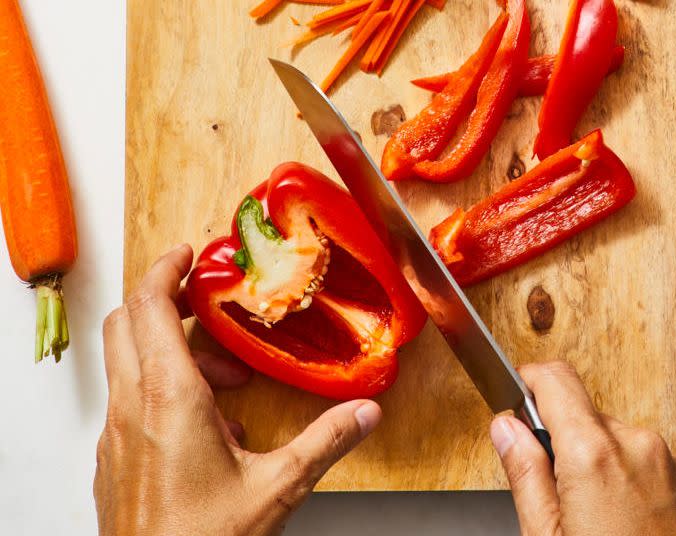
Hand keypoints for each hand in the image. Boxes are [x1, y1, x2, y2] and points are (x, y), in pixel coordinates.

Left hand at [94, 245, 382, 534]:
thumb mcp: (278, 487)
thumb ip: (326, 442)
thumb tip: (363, 413)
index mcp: (169, 400)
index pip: (150, 309)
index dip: (166, 271)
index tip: (188, 254)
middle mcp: (132, 410)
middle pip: (126, 325)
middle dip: (164, 299)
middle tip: (204, 297)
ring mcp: (117, 436)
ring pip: (129, 365)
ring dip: (172, 353)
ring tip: (228, 380)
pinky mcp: (115, 460)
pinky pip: (132, 404)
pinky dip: (163, 392)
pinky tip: (210, 430)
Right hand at [490, 361, 675, 535]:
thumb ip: (525, 473)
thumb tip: (506, 430)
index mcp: (596, 453)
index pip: (556, 380)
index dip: (529, 382)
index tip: (518, 393)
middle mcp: (642, 447)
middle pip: (589, 419)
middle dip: (567, 445)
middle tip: (556, 498)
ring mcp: (675, 468)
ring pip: (623, 445)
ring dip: (604, 468)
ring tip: (597, 525)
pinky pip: (654, 470)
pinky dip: (635, 487)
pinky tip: (627, 531)